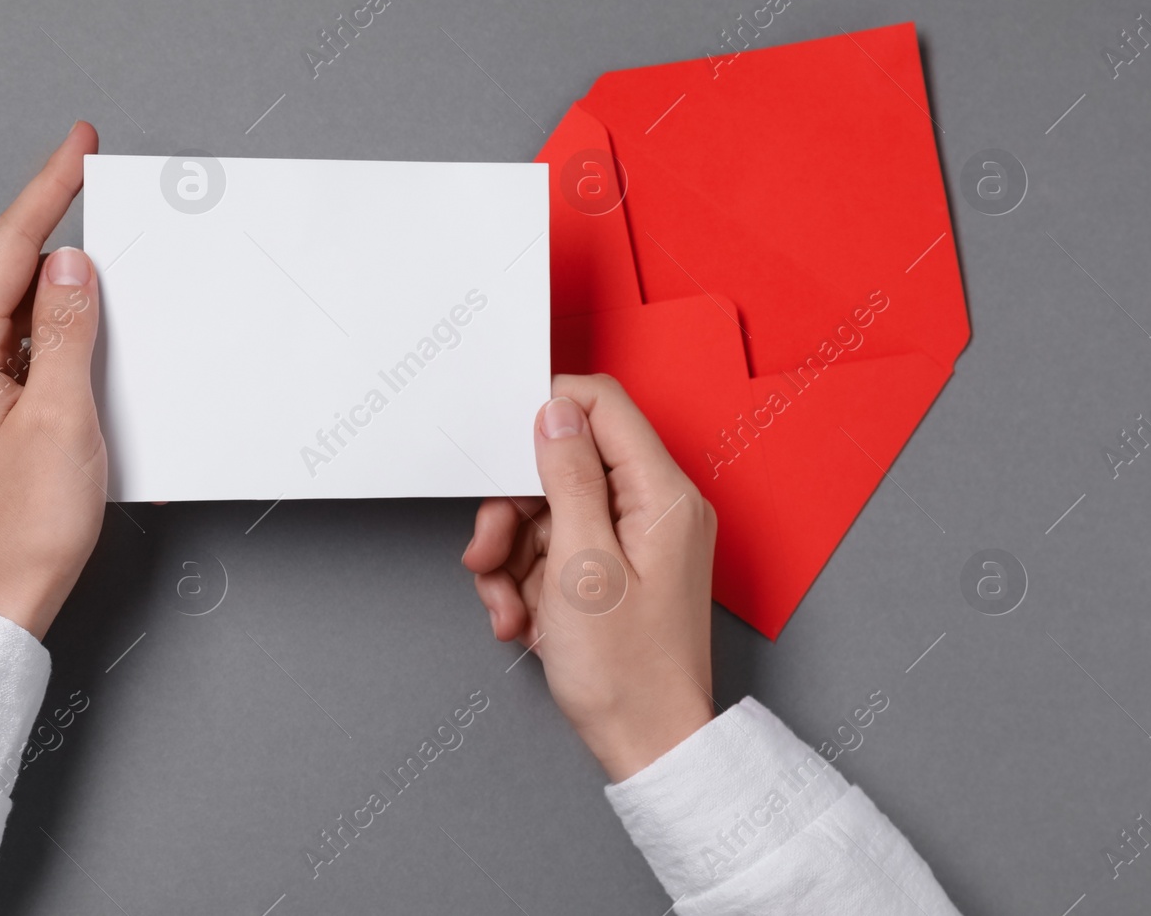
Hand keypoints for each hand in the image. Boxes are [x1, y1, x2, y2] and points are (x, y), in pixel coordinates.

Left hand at [0, 121, 105, 638]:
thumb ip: (66, 332)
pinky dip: (61, 322)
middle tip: (95, 172)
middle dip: (55, 217)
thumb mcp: (61, 419)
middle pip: (10, 268)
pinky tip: (91, 318)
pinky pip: (27, 344)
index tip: (78, 144)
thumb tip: (72, 265)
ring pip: (21, 307)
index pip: (10, 248)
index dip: (49, 188)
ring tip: (107, 241)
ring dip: (63, 274)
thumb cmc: (22, 527)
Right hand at [463, 374, 716, 781]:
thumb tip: (556, 413)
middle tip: (488, 553)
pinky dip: (528, 580)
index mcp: (662, 495)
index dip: (547, 416)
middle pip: (565, 465)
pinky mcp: (616, 569)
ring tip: (507, 605)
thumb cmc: (626, 671)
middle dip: (513, 509)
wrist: (648, 745)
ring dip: (512, 556)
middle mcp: (656, 508)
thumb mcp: (581, 564)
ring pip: (549, 512)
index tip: (503, 451)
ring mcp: (636, 540)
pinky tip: (522, 618)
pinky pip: (557, 550)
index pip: (603, 405)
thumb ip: (568, 477)